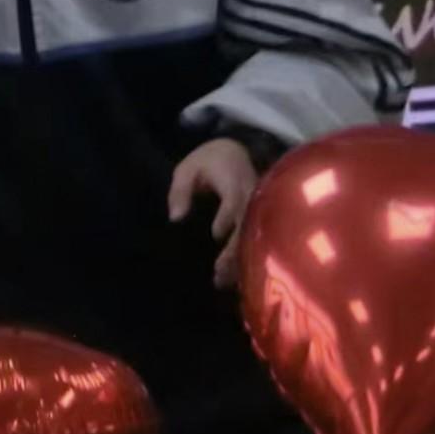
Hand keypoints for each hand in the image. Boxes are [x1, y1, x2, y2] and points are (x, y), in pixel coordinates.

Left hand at [168, 138, 258, 289]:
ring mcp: (257, 209)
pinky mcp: (259, 219)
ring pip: (253, 237)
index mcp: (233, 181)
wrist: (235, 153)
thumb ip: (180, 191)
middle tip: (218, 271)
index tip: (216, 234)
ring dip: (239, 259)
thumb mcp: (187, 170)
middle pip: (247, 225)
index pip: (234, 200)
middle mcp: (251, 196)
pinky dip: (244, 259)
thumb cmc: (207, 163)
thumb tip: (175, 218)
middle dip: (234, 249)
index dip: (227, 217)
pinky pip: (256, 239)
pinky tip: (233, 279)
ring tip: (221, 280)